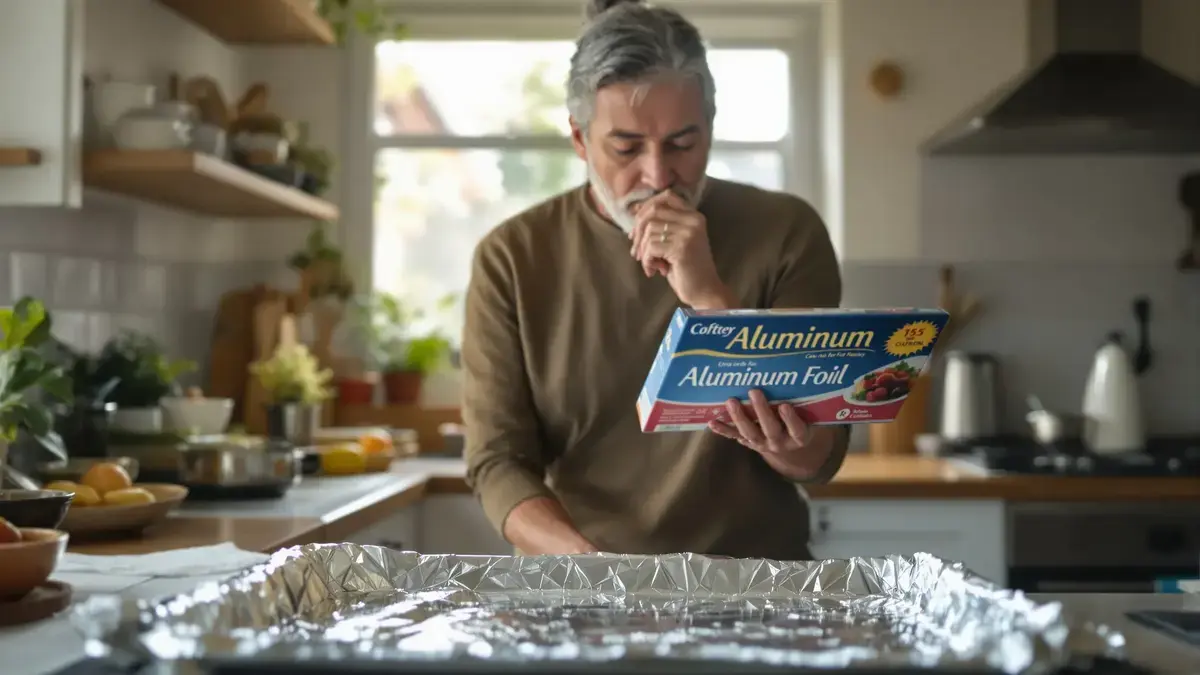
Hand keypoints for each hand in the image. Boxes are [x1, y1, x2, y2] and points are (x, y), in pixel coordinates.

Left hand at [629, 191, 729, 307]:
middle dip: (638, 230)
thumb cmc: (685, 269)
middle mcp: (693, 220)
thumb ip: (662, 226)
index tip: (637, 226)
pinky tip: (653, 271)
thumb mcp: (674, 242)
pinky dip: (646, 260)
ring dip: (642, 250)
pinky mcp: (681, 248)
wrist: (705, 292)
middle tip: (635, 250)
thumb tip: (635, 211)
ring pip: (649, 230)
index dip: (647, 207)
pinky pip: (651, 247)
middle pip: (653, 211)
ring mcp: (688, 233)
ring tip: (649, 264)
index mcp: (693, 216)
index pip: (666, 196)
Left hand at [709, 389, 811, 455]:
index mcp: (798, 437)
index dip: (791, 420)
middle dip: (761, 411)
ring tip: (731, 401)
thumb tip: (792, 375)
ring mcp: (762, 444)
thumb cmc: (798, 422)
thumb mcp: (805, 417)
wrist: (786, 446)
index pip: (797, 430)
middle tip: (754, 391)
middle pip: (770, 429)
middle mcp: (780, 442)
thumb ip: (801, 403)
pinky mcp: (748, 443)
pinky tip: (712, 422)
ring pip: (750, 433)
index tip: (785, 406)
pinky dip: (723, 430)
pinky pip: (734, 436)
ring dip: (739, 417)